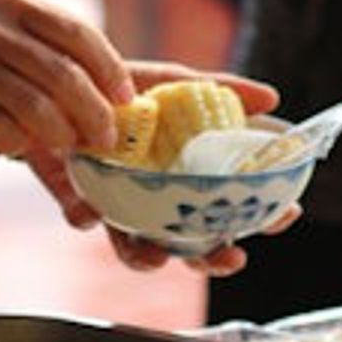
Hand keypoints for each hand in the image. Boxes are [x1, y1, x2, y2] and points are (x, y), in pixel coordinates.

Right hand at [0, 0, 131, 158]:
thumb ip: (21, 29)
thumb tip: (76, 69)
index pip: (75, 32)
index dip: (107, 68)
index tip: (122, 96)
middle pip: (61, 72)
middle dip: (92, 111)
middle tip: (103, 138)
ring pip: (31, 102)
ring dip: (57, 132)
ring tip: (65, 147)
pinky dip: (12, 140)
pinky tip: (15, 146)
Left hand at [20, 61, 292, 277]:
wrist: (56, 83)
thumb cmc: (122, 89)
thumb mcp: (171, 83)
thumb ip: (219, 91)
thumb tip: (272, 97)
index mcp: (186, 174)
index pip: (232, 202)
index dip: (262, 213)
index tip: (284, 213)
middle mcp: (156, 197)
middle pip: (193, 242)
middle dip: (214, 257)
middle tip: (230, 257)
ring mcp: (118, 203)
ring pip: (139, 247)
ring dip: (149, 258)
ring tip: (155, 256)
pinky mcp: (77, 199)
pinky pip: (83, 218)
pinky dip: (86, 215)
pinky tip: (88, 209)